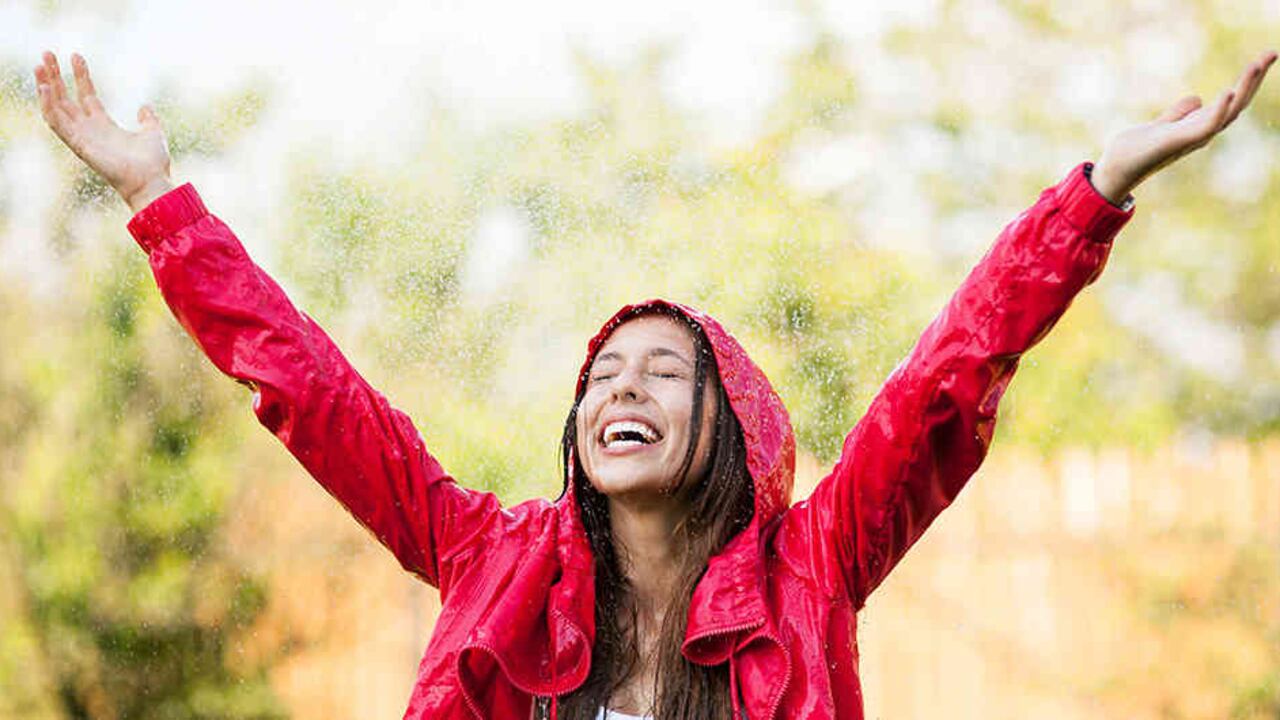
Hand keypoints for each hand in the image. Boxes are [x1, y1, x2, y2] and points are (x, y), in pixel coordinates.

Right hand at [34, 51, 173, 213]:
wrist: (152, 181)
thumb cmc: (153, 163)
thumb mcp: (152, 132)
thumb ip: (147, 119)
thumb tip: (144, 106)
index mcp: (104, 125)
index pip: (86, 94)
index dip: (80, 75)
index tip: (76, 56)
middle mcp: (89, 130)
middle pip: (66, 98)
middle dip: (55, 76)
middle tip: (47, 53)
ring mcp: (82, 137)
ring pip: (56, 108)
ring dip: (45, 87)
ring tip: (39, 65)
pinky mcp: (78, 145)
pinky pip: (57, 123)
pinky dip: (48, 106)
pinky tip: (44, 88)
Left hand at [1092, 50, 1276, 204]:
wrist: (1116, 168)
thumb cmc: (1136, 149)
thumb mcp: (1161, 123)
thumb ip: (1178, 113)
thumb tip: (1197, 99)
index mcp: (1199, 125)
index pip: (1232, 100)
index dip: (1248, 81)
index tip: (1262, 59)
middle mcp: (1202, 132)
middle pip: (1237, 103)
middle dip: (1255, 79)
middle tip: (1271, 54)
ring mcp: (1193, 138)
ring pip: (1228, 112)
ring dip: (1245, 88)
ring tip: (1257, 65)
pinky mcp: (1179, 142)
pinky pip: (1206, 126)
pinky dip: (1219, 110)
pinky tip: (1228, 92)